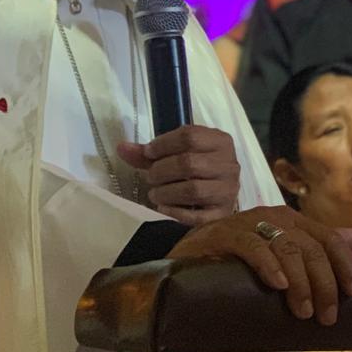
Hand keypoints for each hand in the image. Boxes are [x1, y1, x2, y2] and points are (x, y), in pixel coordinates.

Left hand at [118, 126, 239, 223]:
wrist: (217, 198)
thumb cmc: (194, 171)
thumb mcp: (175, 156)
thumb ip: (149, 153)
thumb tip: (121, 147)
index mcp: (220, 142)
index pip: (189, 135)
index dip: (162, 144)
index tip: (148, 154)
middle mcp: (229, 164)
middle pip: (188, 162)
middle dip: (161, 170)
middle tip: (150, 177)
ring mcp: (228, 191)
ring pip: (193, 189)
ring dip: (165, 192)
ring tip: (155, 194)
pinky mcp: (223, 214)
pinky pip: (197, 216)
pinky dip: (174, 212)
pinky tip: (163, 209)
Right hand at [166, 204, 351, 324]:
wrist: (185, 260)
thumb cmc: (238, 263)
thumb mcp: (280, 257)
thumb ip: (315, 247)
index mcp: (292, 221)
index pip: (329, 238)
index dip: (345, 264)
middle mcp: (274, 217)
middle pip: (312, 247)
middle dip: (324, 283)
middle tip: (326, 316)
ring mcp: (248, 224)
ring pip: (287, 248)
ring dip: (300, 282)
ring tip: (304, 311)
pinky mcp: (223, 235)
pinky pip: (251, 246)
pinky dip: (268, 265)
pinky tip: (278, 285)